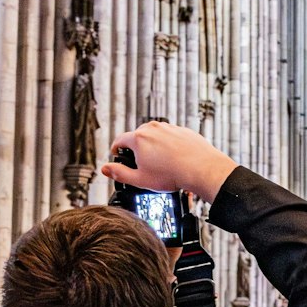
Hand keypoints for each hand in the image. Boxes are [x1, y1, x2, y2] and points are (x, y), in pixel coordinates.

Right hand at [101, 122, 237, 201]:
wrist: (201, 168)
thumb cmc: (172, 174)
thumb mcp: (140, 179)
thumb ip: (119, 173)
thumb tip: (105, 169)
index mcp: (139, 139)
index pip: (119, 140)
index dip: (115, 149)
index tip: (116, 154)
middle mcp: (153, 128)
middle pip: (137, 136)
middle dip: (135, 148)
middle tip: (140, 163)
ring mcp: (169, 127)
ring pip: (154, 134)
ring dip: (152, 145)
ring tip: (159, 162)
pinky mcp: (182, 130)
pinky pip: (170, 136)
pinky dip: (168, 144)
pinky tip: (173, 158)